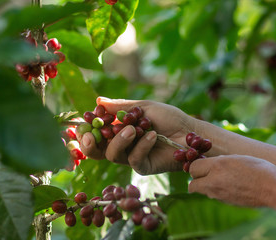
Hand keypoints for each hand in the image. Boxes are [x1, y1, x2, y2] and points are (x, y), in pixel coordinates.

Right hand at [77, 97, 194, 174]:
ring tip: (133, 129)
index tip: (85, 122)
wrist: (189, 132)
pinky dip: (141, 146)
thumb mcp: (142, 107)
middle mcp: (121, 146)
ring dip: (120, 140)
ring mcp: (131, 157)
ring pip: (113, 155)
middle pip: (96, 151)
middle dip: (90, 144)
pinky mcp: (143, 167)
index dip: (86, 131)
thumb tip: (98, 100)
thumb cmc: (168, 117)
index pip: (95, 135)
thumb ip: (120, 106)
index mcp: (117, 131)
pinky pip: (133, 159)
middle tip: (93, 135)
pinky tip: (152, 135)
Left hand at [188, 154, 275, 209]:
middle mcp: (214, 181)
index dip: (196, 165)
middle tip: (206, 174)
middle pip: (192, 184)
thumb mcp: (239, 157)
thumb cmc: (260, 170)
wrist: (275, 190)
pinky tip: (230, 186)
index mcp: (217, 165)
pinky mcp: (226, 203)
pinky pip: (214, 196)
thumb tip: (212, 162)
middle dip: (196, 179)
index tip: (202, 163)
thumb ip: (221, 160)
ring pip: (202, 191)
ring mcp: (219, 194)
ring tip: (221, 179)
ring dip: (206, 186)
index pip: (193, 167)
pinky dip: (217, 192)